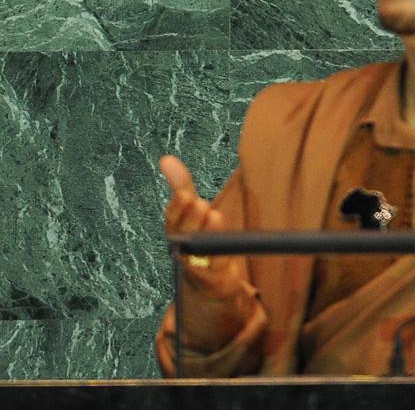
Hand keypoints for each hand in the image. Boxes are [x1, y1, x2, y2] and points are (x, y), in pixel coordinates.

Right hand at [160, 154, 242, 298]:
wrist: (209, 281)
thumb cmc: (198, 240)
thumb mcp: (190, 212)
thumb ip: (181, 186)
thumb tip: (166, 159)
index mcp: (176, 232)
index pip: (172, 219)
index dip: (177, 207)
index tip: (184, 194)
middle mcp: (182, 250)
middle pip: (184, 236)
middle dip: (191, 219)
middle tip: (200, 203)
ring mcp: (197, 266)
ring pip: (198, 253)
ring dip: (206, 235)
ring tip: (214, 217)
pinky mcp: (213, 278)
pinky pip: (215, 269)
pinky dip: (217, 258)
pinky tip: (223, 245)